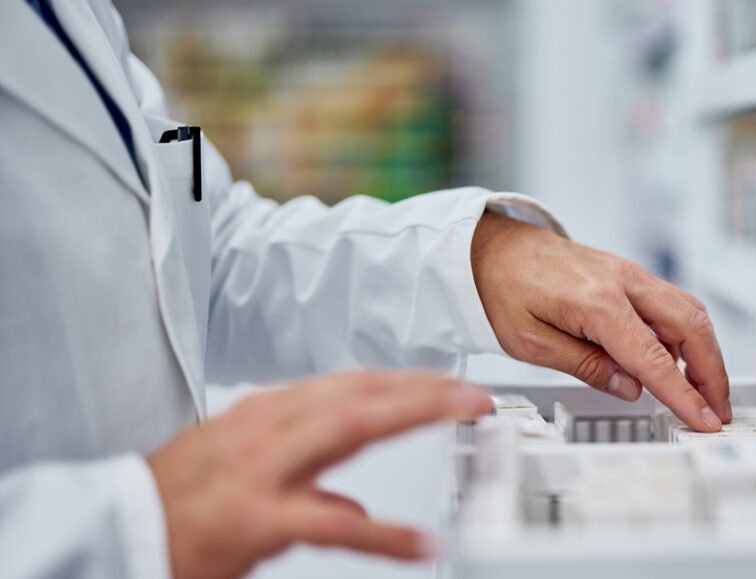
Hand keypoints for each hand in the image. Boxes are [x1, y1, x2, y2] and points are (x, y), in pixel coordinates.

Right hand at [146, 371, 492, 578]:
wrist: (110, 536)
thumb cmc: (172, 505)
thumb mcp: (240, 473)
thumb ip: (301, 479)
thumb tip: (351, 508)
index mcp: (263, 416)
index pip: (349, 386)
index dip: (405, 382)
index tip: (449, 384)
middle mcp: (265, 428)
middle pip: (361, 393)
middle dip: (424, 387)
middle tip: (476, 394)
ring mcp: (259, 469)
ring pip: (352, 427)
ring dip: (416, 414)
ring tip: (465, 416)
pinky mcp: (252, 519)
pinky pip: (330, 525)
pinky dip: (382, 534)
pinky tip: (421, 542)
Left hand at [471, 211, 730, 431]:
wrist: (493, 246)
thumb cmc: (503, 287)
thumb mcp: (529, 342)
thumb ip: (585, 366)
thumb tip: (630, 389)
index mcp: (596, 301)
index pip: (653, 357)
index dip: (682, 394)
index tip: (702, 419)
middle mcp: (623, 281)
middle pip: (691, 326)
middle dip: (713, 373)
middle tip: (717, 410)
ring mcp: (631, 274)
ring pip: (690, 312)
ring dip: (706, 353)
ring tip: (704, 393)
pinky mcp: (630, 275)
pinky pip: (673, 304)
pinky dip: (687, 335)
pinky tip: (678, 363)